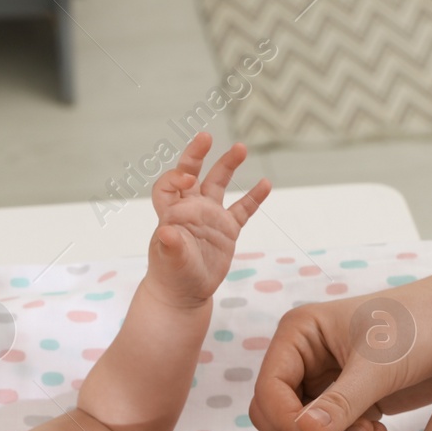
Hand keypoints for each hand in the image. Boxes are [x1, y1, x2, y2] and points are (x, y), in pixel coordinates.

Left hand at [146, 131, 270, 309]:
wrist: (184, 293)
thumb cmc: (171, 276)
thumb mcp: (169, 261)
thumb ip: (170, 246)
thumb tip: (166, 232)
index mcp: (171, 212)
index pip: (169, 183)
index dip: (176, 176)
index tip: (188, 178)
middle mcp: (190, 208)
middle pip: (191, 173)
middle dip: (197, 154)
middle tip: (206, 137)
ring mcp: (209, 216)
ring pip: (218, 183)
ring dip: (228, 165)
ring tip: (241, 148)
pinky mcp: (227, 229)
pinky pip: (243, 209)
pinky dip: (254, 197)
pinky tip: (265, 183)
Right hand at [248, 211, 431, 430]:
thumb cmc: (426, 324)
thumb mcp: (381, 364)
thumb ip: (342, 401)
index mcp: (298, 333)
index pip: (267, 391)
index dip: (286, 421)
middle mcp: (303, 356)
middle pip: (275, 415)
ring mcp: (324, 380)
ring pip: (302, 430)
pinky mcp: (348, 399)